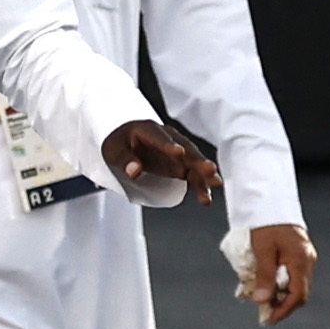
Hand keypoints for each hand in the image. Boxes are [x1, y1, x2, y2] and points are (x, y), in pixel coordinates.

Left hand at [102, 119, 220, 201]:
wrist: (128, 143)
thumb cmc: (120, 144)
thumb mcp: (114, 150)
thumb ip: (124, 160)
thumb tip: (134, 171)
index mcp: (149, 130)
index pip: (159, 137)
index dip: (168, 145)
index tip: (178, 153)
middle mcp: (169, 139)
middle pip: (185, 149)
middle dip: (197, 160)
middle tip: (210, 169)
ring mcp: (178, 153)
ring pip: (194, 162)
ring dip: (205, 174)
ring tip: (215, 183)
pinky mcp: (181, 165)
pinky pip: (194, 175)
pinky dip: (200, 186)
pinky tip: (206, 198)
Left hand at [238, 220, 314, 326]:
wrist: (273, 203)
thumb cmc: (266, 224)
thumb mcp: (262, 250)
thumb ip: (264, 276)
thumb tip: (262, 301)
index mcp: (301, 261)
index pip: (297, 295)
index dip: (283, 310)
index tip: (268, 320)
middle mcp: (308, 262)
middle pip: (299, 293)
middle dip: (282, 306)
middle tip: (264, 315)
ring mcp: (306, 258)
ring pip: (296, 286)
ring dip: (281, 296)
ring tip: (262, 302)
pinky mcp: (300, 255)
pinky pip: (293, 276)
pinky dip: (280, 285)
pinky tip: (266, 286)